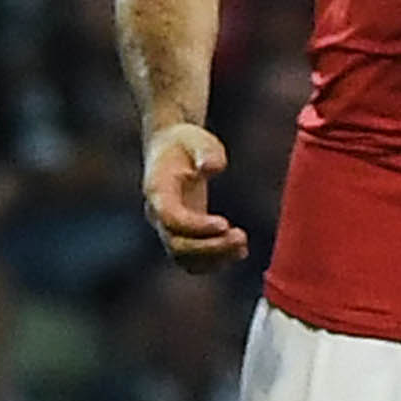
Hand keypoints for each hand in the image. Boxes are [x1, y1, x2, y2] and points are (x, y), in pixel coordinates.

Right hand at [144, 123, 249, 267]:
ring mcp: (166, 227)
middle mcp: (157, 214)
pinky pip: (191, 259)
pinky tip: (239, 251)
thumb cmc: (186, 142)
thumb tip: (212, 167)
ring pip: (182, 258)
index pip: (172, 217)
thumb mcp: (197, 139)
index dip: (196, 226)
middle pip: (176, 244)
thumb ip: (206, 152)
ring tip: (243, 247)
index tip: (225, 224)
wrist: (170, 148)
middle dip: (209, 247)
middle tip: (241, 237)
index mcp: (158, 190)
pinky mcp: (180, 233)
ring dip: (213, 258)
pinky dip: (213, 260)